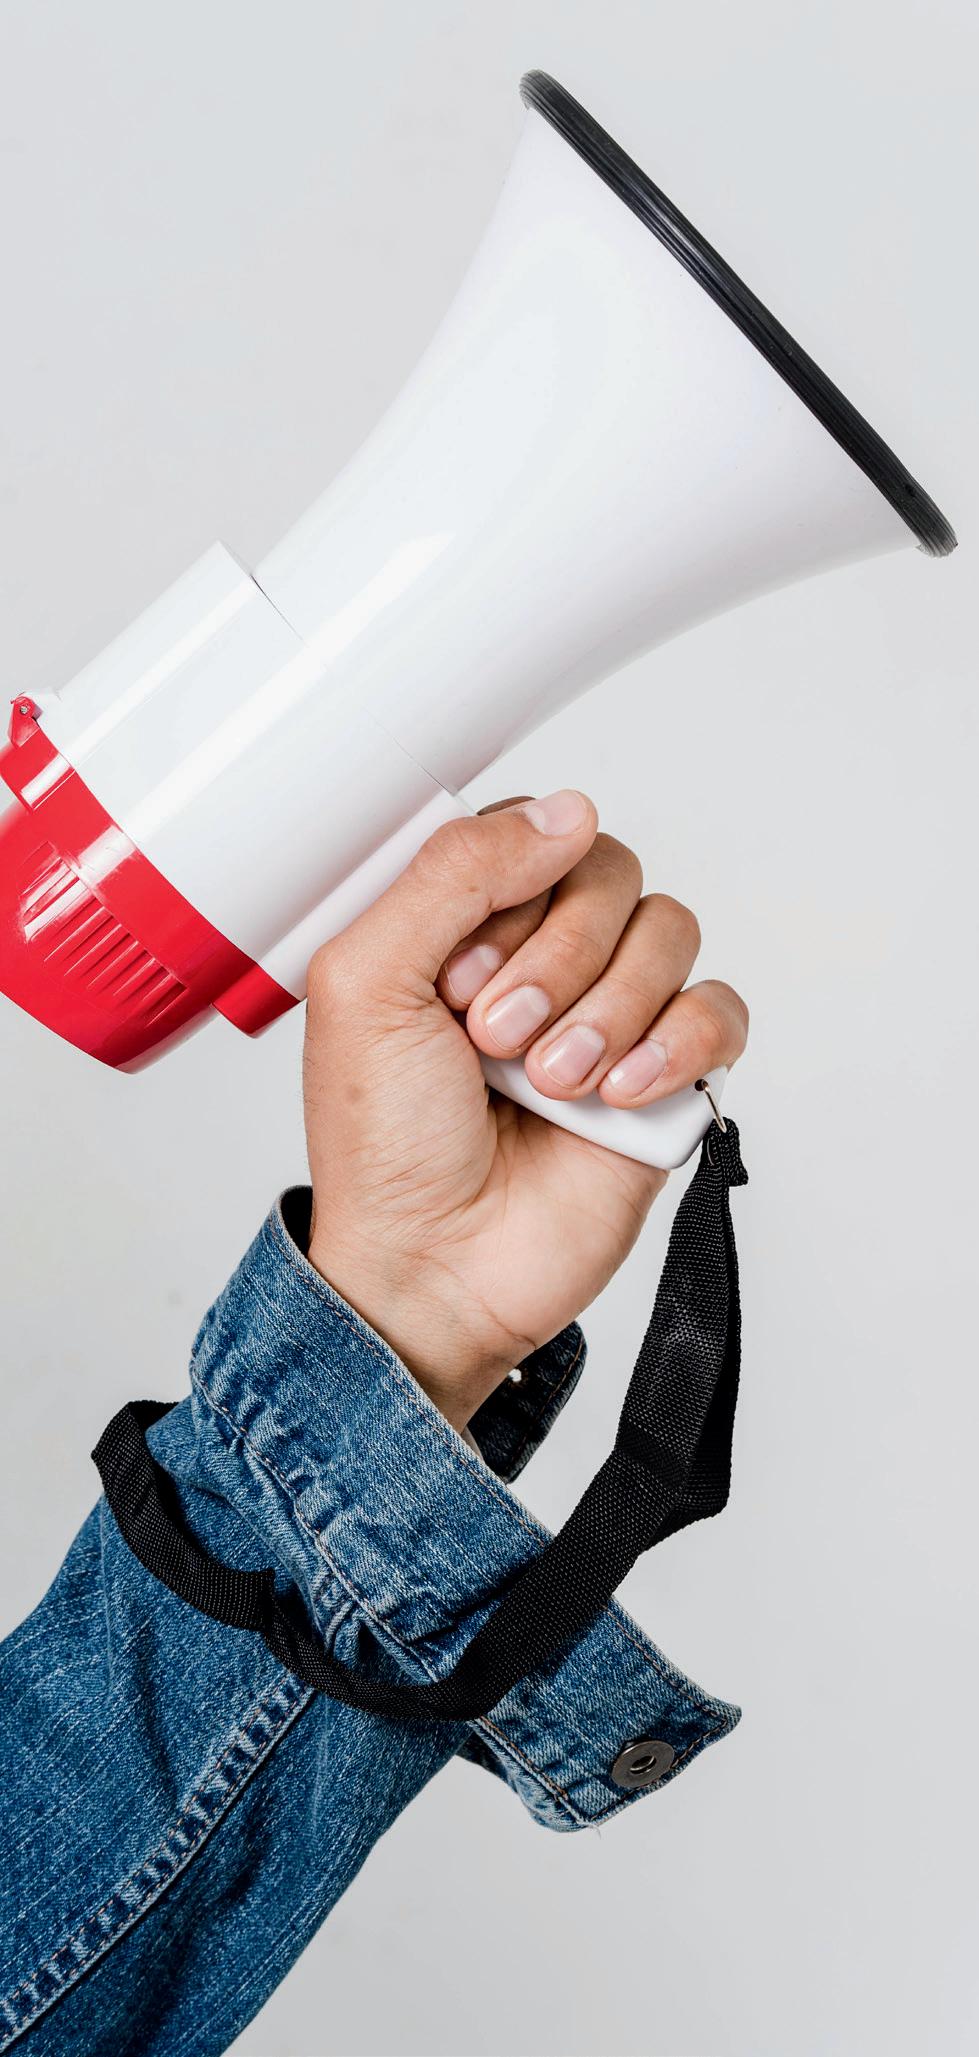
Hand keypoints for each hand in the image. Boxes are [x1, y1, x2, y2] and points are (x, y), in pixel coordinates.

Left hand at [303, 791, 747, 1431]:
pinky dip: (677, 1044)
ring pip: (669, 932)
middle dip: (556, 959)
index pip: (535, 833)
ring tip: (551, 1081)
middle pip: (610, 873)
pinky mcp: (669, 1077)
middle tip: (496, 1037)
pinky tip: (618, 1094)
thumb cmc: (382, 1145)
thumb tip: (565, 812)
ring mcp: (613, 1014)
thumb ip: (452, 872)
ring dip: (609, 1008)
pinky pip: (722, 1010)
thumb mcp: (366, 982)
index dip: (510, 892)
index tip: (455, 975)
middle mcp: (545, 957)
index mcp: (466, 922)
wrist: (431, 1268)